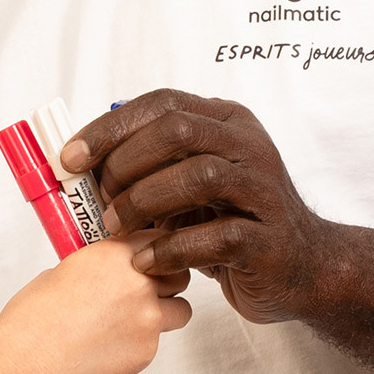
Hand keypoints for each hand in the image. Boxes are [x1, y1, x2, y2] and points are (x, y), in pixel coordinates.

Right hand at [0, 235, 190, 373]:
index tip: (149, 258)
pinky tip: (110, 347)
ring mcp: (148, 318)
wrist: (29, 363)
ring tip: (134, 322)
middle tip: (147, 290)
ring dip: (164, 313)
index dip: (154, 251)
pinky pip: (156, 342)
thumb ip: (94, 270)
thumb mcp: (59, 273)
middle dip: (167, 281)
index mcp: (114, 255)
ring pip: (180, 310)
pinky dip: (140, 343)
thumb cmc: (32, 321)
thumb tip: (103, 275)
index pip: (158, 240)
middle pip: (179, 274)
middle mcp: (138, 283)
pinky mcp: (147, 350)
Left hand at [62, 90, 331, 323]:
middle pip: (177, 131)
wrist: (303, 268)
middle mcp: (249, 146)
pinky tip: (145, 261)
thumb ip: (150, 165)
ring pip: (198, 176)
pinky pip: (217, 236)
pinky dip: (170, 249)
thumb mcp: (191, 184)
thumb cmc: (233, 222)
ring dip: (143, 203)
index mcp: (226, 121)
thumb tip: (79, 163)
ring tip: (115, 229)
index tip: (70, 157)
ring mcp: (263, 191)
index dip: (110, 128)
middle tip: (99, 198)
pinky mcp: (269, 239)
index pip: (162, 104)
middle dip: (125, 164)